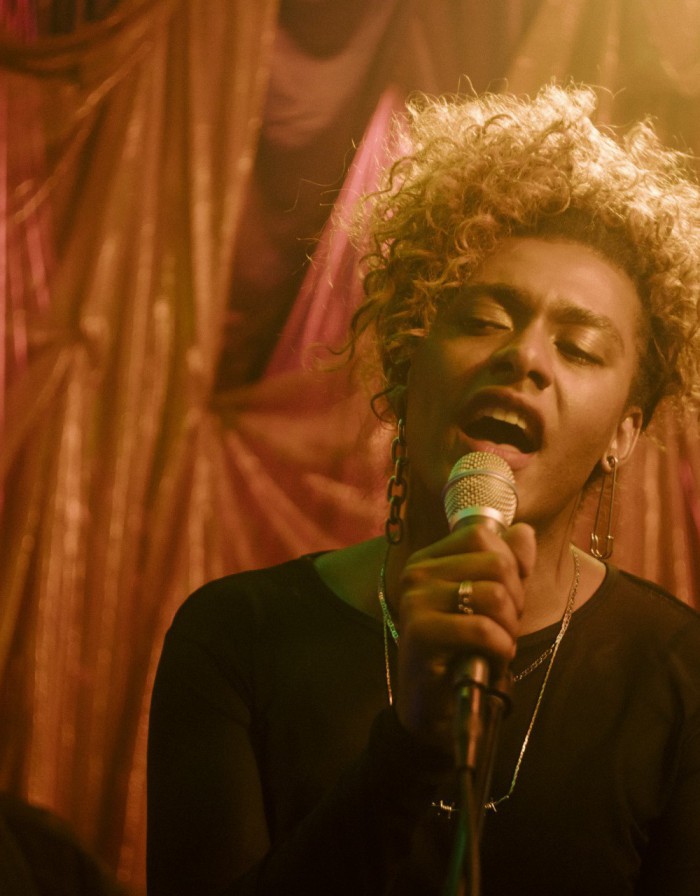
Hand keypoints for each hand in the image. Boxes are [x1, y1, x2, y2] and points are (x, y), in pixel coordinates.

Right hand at [393, 522, 535, 753]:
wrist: (434, 708)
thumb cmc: (463, 652)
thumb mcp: (491, 603)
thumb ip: (507, 564)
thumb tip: (524, 531)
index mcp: (430, 559)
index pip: (482, 535)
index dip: (511, 562)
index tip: (510, 595)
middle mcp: (417, 573)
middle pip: (495, 563)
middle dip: (515, 599)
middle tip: (505, 626)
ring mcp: (415, 600)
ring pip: (494, 594)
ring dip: (509, 626)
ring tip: (498, 643)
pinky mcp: (420, 632)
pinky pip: (481, 628)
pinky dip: (499, 646)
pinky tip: (491, 659)